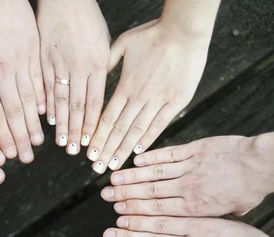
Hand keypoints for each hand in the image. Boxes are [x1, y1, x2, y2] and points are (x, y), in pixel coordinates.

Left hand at [0, 0, 44, 163]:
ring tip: (39, 142)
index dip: (1, 137)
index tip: (6, 155)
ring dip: (34, 125)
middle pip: (13, 114)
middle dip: (20, 139)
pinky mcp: (32, 51)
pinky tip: (45, 113)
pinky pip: (39, 80)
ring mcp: (20, 62)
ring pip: (29, 100)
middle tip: (26, 158)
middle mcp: (2, 73)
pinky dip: (42, 99)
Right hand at [37, 0, 109, 154]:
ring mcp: (60, 64)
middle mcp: (79, 67)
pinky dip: (48, 104)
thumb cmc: (87, 19)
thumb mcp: (104, 43)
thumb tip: (100, 95)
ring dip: (62, 123)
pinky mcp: (44, 59)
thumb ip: (102, 69)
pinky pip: (45, 87)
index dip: (92, 125)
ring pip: (62, 100)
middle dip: (77, 131)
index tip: (90, 142)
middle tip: (75, 151)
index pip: (95, 102)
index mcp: (97, 64)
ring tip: (61, 142)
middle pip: (78, 106)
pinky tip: (48, 120)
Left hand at [88, 19, 210, 173]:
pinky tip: (139, 153)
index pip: (106, 118)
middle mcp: (139, 97)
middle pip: (119, 130)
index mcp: (125, 85)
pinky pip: (160, 124)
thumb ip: (109, 62)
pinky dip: (149, 139)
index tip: (89, 153)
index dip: (97, 137)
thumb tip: (96, 75)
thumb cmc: (153, 33)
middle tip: (97, 169)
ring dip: (124, 150)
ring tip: (114, 166)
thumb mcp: (123, 43)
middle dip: (106, 150)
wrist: (184, 31)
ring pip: (137, 131)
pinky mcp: (176, 102)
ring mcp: (158, 101)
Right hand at [101, 136, 273, 216]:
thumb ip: (209, 216)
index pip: (158, 213)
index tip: (118, 216)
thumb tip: (198, 222)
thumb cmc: (250, 190)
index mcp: (195, 209)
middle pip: (150, 194)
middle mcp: (188, 189)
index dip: (135, 214)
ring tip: (113, 179)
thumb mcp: (230, 212)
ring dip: (132, 176)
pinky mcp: (195, 149)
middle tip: (106, 198)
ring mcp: (190, 167)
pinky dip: (151, 157)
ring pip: (155, 174)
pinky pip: (168, 153)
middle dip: (125, 196)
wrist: (262, 164)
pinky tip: (136, 160)